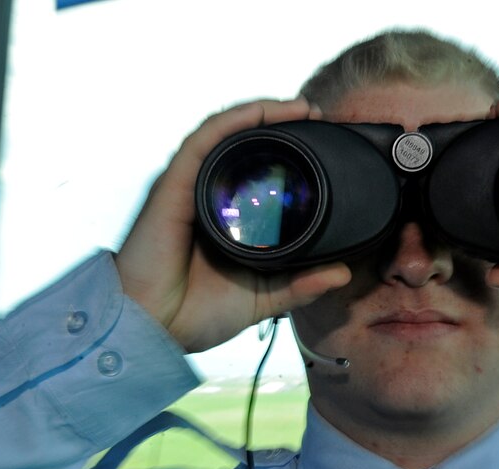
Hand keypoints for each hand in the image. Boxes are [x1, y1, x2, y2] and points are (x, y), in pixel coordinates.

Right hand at [115, 98, 350, 352]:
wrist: (156, 329)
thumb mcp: (263, 297)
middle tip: (315, 116)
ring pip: (225, 133)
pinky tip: (260, 112)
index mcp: (224, 217)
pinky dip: (233, 122)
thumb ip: (301, 285)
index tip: (320, 142)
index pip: (254, 169)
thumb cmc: (195, 313)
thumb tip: (342, 274)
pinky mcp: (173, 186)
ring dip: (261, 113)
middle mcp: (205, 195)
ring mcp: (188, 188)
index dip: (285, 150)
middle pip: (241, 143)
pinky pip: (204, 141)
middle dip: (277, 122)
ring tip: (298, 108)